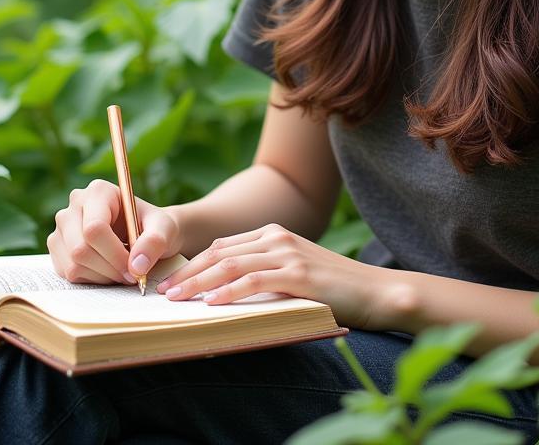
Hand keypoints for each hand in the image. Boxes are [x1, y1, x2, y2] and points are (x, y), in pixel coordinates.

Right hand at [47, 178, 183, 284]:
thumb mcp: (164, 229)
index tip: (135, 269)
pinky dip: (91, 280)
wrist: (144, 234)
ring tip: (122, 271)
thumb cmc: (154, 226)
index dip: (114, 254)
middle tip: (131, 275)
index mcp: (98, 191)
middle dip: (109, 268)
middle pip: (81, 249)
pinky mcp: (57, 250)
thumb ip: (155, 242)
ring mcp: (61, 229)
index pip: (95, 228)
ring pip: (73, 265)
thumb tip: (136, 266)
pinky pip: (67, 274)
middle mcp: (73, 207)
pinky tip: (108, 271)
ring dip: (102, 277)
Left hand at [155, 223, 383, 328]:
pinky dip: (229, 291)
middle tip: (162, 292)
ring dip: (199, 282)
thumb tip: (222, 292)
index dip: (193, 264)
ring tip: (176, 299)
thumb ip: (264, 274)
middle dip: (187, 272)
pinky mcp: (299, 274)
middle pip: (220, 252)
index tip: (170, 281)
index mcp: (274, 234)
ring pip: (231, 265)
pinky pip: (255, 281)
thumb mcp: (293, 273)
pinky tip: (211, 303)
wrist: (376, 291)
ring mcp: (288, 253)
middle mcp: (277, 237)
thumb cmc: (333, 289)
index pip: (222, 246)